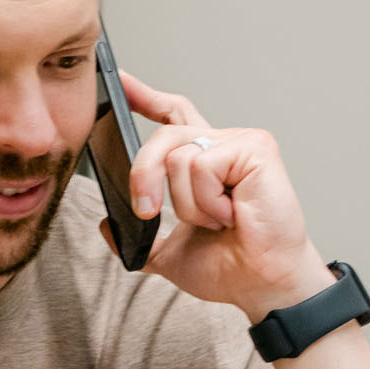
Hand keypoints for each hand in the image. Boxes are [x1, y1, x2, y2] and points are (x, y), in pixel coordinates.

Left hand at [114, 72, 333, 321]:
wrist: (261, 285)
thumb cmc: (232, 268)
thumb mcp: (170, 255)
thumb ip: (140, 240)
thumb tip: (108, 228)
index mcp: (205, 162)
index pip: (173, 115)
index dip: (145, 97)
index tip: (122, 82)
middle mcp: (223, 146)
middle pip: (164, 136)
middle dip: (145, 175)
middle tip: (148, 210)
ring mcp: (241, 144)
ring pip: (179, 156)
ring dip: (189, 204)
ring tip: (220, 221)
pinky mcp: (255, 149)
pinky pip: (202, 164)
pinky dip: (208, 201)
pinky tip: (233, 214)